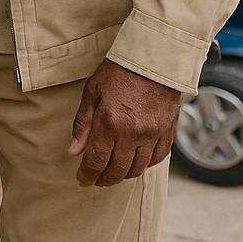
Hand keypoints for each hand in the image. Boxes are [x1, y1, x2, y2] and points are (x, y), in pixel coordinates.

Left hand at [68, 59, 180, 186]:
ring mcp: (153, 134)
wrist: (153, 61)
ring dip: (124, 174)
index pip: (97, 161)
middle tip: (96, 180)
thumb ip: (83, 124)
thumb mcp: (92, 93)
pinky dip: (144, 165)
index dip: (88, 175)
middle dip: (104, 179)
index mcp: (110, 122)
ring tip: (113, 172)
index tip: (82, 180)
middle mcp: (133, 132)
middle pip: (118, 170)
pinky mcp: (168, 133)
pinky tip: (134, 161)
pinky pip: (157, 159)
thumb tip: (74, 151)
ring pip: (138, 169)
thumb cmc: (118, 73)